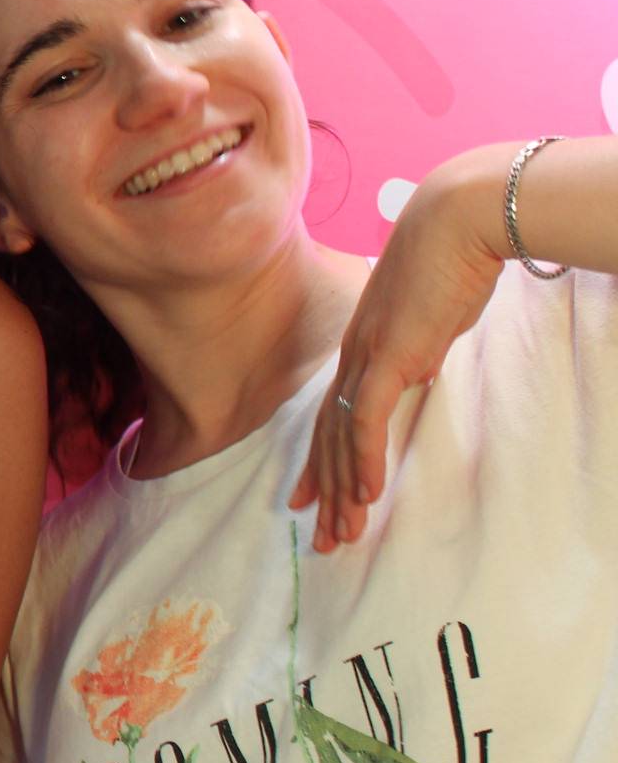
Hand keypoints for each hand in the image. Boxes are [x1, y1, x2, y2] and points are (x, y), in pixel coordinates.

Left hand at [294, 148, 511, 548]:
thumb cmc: (449, 265)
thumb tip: (417, 370)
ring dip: (343, 489)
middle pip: (329, 436)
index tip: (307, 498)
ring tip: (343, 532)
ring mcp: (366, 356)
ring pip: (343, 436)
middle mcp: (353, 356)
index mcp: (361, 349)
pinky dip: (363, 457)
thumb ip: (416, 350)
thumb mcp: (429, 321)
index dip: (319, 462)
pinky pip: (367, 418)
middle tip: (323, 537)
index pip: (330, 417)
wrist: (455, 224)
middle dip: (324, 491)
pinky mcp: (388, 355)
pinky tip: (364, 493)